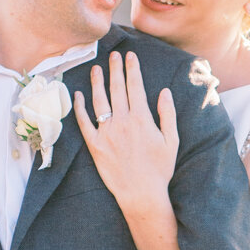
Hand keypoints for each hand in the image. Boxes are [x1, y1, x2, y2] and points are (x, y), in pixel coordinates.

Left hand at [75, 49, 178, 210]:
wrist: (141, 194)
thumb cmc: (160, 170)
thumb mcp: (172, 141)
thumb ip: (167, 114)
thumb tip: (164, 91)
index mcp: (142, 119)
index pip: (135, 87)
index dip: (132, 69)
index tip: (130, 56)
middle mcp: (122, 122)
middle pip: (117, 89)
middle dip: (115, 69)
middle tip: (113, 55)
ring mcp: (106, 133)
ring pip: (99, 101)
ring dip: (97, 82)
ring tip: (96, 69)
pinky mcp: (95, 145)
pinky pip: (84, 123)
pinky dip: (80, 108)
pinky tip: (78, 95)